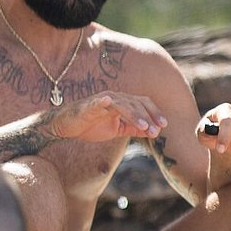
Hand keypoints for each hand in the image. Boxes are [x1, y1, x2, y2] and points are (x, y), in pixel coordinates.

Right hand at [49, 90, 168, 142]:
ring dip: (135, 115)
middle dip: (149, 116)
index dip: (154, 113)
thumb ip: (134, 128)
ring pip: (123, 104)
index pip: (143, 103)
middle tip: (157, 129)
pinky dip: (104, 101)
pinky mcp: (89, 105)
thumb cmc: (91, 126)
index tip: (164, 126)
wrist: (66, 127)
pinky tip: (109, 101)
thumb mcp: (117, 129)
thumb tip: (153, 131)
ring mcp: (102, 100)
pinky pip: (98, 102)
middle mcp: (115, 98)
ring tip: (144, 126)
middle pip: (136, 102)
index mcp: (122, 103)